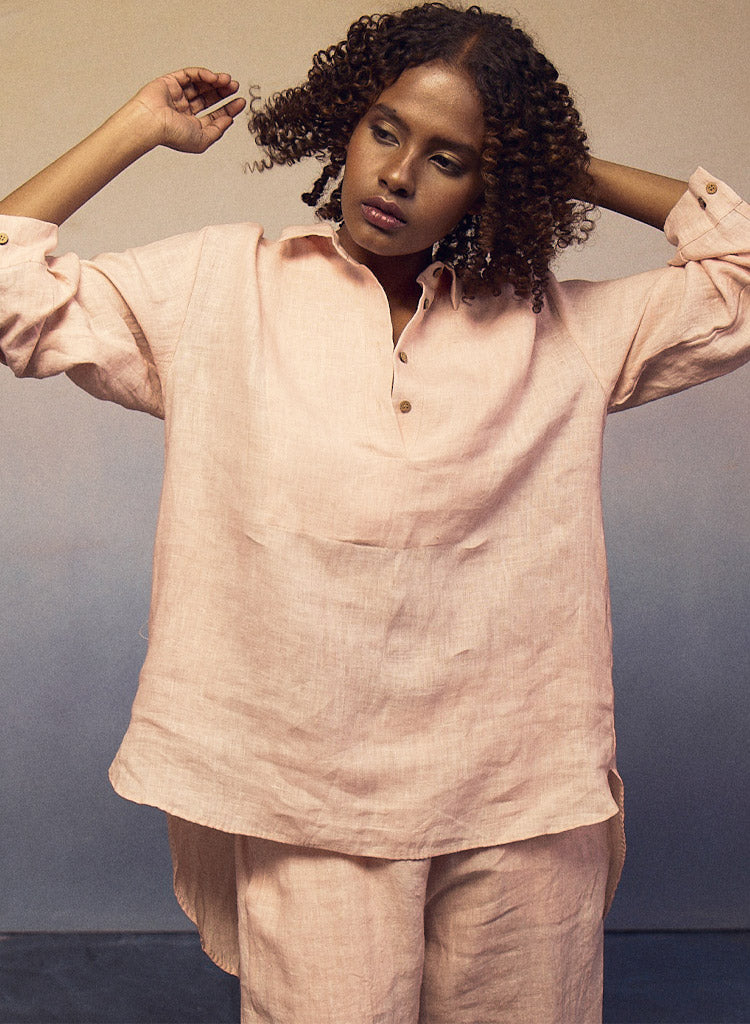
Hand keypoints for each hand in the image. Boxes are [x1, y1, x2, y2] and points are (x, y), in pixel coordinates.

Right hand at [131, 68, 246, 152]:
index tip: (240, 102)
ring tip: (228, 81)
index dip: (228, 108)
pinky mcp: (171, 81)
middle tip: (235, 87)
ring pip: (201, 85)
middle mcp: (184, 110)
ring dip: (216, 82)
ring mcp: (178, 95)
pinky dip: (203, 74)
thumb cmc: (171, 134)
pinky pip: (190, 74)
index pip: (213, 115)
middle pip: (208, 98)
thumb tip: (228, 120)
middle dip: (223, 92)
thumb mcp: (202, 140)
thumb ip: (217, 131)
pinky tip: (214, 77)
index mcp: (190, 125)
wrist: (151, 122)